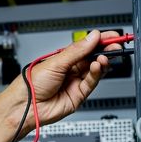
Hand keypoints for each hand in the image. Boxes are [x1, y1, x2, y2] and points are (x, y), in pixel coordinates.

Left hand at [4, 30, 121, 130]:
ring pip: (95, 70)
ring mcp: (75, 83)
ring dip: (102, 62)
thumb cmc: (32, 84)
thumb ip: (76, 51)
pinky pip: (91, 83)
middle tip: (114, 45)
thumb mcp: (55, 62)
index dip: (98, 41)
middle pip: (93, 58)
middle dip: (104, 51)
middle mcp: (70, 70)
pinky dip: (97, 74)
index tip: (109, 35)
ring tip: (105, 57)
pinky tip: (98, 66)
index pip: (85, 47)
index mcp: (64, 59)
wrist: (26, 106)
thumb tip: (92, 37)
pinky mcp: (78, 95)